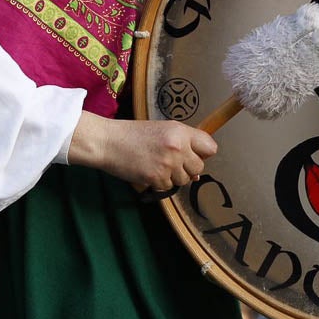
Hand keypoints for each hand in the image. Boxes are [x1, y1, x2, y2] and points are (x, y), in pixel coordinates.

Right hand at [68, 113, 216, 190]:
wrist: (108, 141)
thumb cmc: (132, 134)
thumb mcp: (161, 130)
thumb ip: (182, 145)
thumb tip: (197, 173)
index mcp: (180, 131)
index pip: (210, 147)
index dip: (202, 154)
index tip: (194, 155)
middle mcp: (178, 147)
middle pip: (199, 168)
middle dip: (187, 168)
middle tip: (170, 162)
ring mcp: (168, 164)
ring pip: (184, 180)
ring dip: (173, 177)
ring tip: (156, 164)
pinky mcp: (157, 178)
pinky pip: (168, 187)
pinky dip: (159, 183)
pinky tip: (148, 171)